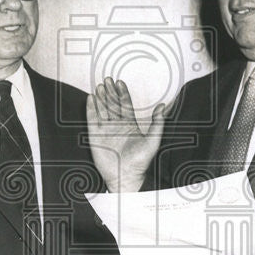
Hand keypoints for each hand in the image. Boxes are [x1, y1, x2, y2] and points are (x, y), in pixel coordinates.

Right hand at [86, 78, 166, 192]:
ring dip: (100, 97)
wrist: (126, 175)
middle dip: (110, 92)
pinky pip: (92, 119)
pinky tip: (91, 98)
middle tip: (107, 78)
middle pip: (112, 104)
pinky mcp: (95, 136)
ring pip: (102, 109)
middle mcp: (116, 125)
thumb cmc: (141, 161)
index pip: (124, 105)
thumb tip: (163, 106)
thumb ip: (157, 122)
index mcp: (129, 124)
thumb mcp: (153, 139)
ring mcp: (105, 130)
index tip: (119, 82)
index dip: (122, 93)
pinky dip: (90, 108)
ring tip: (100, 85)